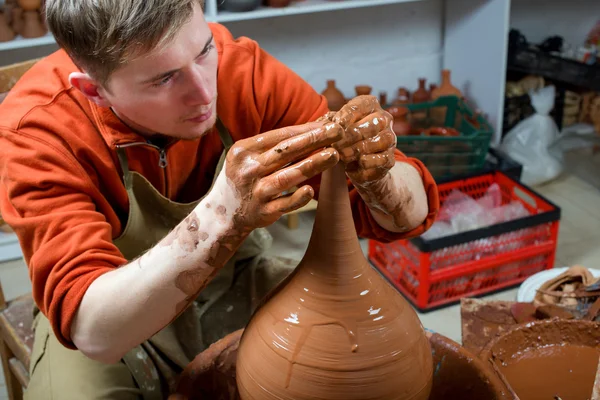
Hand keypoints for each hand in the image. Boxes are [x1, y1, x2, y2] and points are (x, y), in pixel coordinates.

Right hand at [222, 121, 342, 229]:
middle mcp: (248, 170)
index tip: (326, 124)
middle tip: (336, 132)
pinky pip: (284, 204)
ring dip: (312, 164)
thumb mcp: (249, 156)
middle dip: (313, 140)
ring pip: (287, 176)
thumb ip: (275, 145)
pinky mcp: (264, 212)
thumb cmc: (245, 176)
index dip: (305, 129)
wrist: (225, 211)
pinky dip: (297, 198)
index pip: (279, 136)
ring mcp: (256, 192)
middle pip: (285, 152)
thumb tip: (313, 128)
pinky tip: (310, 190)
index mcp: (244, 150)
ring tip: (333, 155)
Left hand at [330, 95, 395, 185]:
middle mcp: (384, 119)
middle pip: (374, 123)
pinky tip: (353, 166)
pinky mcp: (389, 158)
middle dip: (353, 135)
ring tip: (342, 156)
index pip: (363, 104)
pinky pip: (383, 159)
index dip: (349, 114)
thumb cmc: (341, 139)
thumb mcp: (333, 127)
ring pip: (381, 140)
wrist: (353, 164)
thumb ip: (329, 123)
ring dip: (360, 149)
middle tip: (336, 145)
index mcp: (370, 106)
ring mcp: (389, 139)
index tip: (336, 124)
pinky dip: (367, 163)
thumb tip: (326, 124)